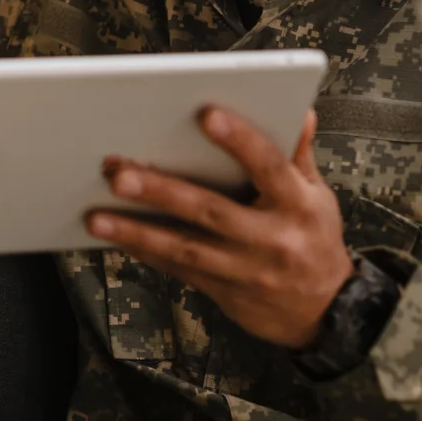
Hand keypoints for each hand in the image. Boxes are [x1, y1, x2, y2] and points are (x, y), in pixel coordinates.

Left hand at [84, 108, 351, 349]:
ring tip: (96, 217)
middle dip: (162, 191)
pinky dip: (145, 252)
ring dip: (137, 232)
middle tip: (118, 173)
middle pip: (211, 211)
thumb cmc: (314, 239)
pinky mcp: (224, 291)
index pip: (270, 166)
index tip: (206, 114)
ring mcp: (246, 270)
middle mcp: (272, 239)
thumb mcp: (317, 194)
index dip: (240, 140)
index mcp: (298, 205)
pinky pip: (179, 269)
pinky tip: (115, 236)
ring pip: (185, 247)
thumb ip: (297, 153)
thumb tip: (296, 108)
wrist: (325, 312)